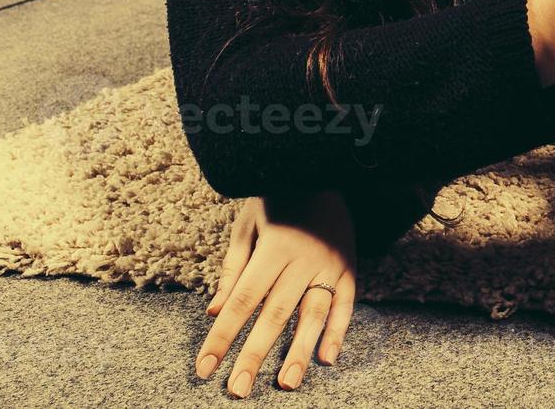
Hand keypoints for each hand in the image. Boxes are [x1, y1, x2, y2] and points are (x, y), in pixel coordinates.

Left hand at [195, 190, 356, 396]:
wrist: (322, 167)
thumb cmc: (277, 198)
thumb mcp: (246, 226)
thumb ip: (233, 270)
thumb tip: (214, 313)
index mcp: (272, 249)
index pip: (243, 301)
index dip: (222, 336)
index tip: (205, 368)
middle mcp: (302, 260)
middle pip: (275, 314)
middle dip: (254, 355)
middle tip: (238, 390)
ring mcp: (329, 264)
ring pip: (313, 313)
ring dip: (300, 351)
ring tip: (286, 383)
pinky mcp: (349, 265)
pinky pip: (346, 302)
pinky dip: (340, 329)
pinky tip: (329, 357)